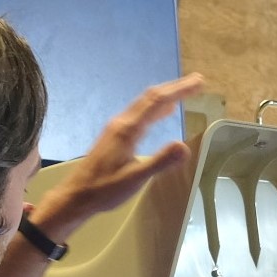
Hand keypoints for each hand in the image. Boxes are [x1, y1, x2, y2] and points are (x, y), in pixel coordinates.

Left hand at [34, 75, 207, 240]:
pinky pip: (140, 114)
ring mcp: (118, 128)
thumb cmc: (105, 190)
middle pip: (151, 97)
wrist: (77, 195)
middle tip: (198, 80)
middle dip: (175, 87)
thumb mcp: (136, 179)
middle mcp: (122, 123)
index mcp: (128, 129)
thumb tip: (184, 146)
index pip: (157, 102)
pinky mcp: (116, 135)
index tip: (199, 83)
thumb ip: (160, 162)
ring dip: (166, 95)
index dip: (179, 90)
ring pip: (145, 104)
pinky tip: (164, 112)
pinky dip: (156, 108)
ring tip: (185, 91)